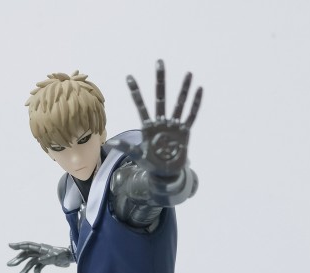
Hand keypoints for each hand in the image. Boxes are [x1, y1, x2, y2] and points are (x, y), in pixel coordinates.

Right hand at [7, 242, 73, 272]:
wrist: (70, 257)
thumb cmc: (63, 255)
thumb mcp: (56, 256)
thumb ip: (48, 258)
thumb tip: (39, 260)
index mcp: (41, 247)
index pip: (28, 245)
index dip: (18, 245)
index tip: (10, 245)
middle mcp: (39, 251)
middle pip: (26, 255)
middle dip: (18, 259)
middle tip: (9, 264)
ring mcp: (42, 256)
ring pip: (30, 262)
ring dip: (24, 269)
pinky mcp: (45, 262)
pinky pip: (37, 267)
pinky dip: (36, 272)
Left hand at [114, 59, 202, 176]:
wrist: (165, 173)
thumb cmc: (150, 163)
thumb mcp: (137, 155)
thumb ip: (126, 147)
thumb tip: (110, 143)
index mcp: (148, 126)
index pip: (140, 105)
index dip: (135, 92)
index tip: (129, 76)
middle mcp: (161, 122)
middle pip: (160, 97)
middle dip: (160, 80)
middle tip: (159, 62)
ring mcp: (173, 125)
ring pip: (179, 103)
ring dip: (183, 89)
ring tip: (188, 73)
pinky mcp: (184, 132)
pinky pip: (191, 115)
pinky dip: (195, 104)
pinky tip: (199, 90)